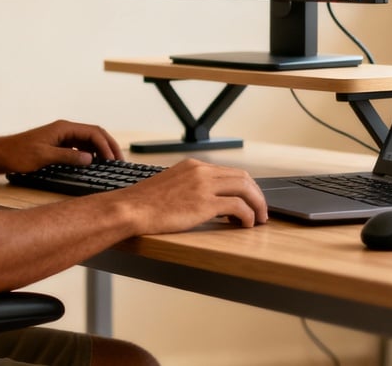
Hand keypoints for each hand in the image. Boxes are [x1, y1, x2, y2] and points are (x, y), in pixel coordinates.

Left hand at [0, 119, 123, 172]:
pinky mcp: (58, 145)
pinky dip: (90, 154)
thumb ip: (68, 157)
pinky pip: (79, 147)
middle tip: (119, 161)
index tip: (113, 161)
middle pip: (94, 134)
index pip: (93, 132)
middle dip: (108, 146)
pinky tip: (93, 163)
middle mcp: (64, 129)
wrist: (1, 154)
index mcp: (63, 128)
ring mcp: (61, 137)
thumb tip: (90, 158)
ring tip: (110, 164)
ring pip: (88, 140)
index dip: (106, 146)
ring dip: (100, 150)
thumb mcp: (45, 156)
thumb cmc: (19, 154)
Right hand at [122, 158, 267, 230]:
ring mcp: (203, 186)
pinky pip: (238, 206)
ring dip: (257, 205)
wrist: (130, 209)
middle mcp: (201, 171)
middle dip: (257, 195)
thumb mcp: (169, 185)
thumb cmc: (143, 203)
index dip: (245, 187)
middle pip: (243, 177)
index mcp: (193, 166)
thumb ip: (188, 187)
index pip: (229, 172)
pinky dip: (248, 215)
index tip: (249, 199)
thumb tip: (203, 200)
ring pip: (245, 189)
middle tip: (260, 210)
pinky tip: (246, 224)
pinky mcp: (204, 203)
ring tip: (258, 219)